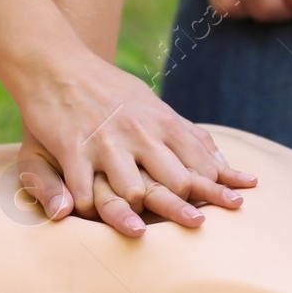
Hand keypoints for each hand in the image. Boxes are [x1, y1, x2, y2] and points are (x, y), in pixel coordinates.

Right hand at [12, 53, 256, 235]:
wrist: (56, 63)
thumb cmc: (110, 89)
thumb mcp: (152, 104)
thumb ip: (185, 134)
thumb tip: (222, 163)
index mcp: (162, 122)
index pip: (200, 161)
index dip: (218, 185)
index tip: (235, 203)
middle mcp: (139, 133)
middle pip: (176, 182)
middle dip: (185, 206)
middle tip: (195, 223)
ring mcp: (106, 142)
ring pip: (135, 192)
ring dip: (135, 214)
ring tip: (139, 229)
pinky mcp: (72, 149)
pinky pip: (86, 192)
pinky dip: (88, 210)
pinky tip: (88, 217)